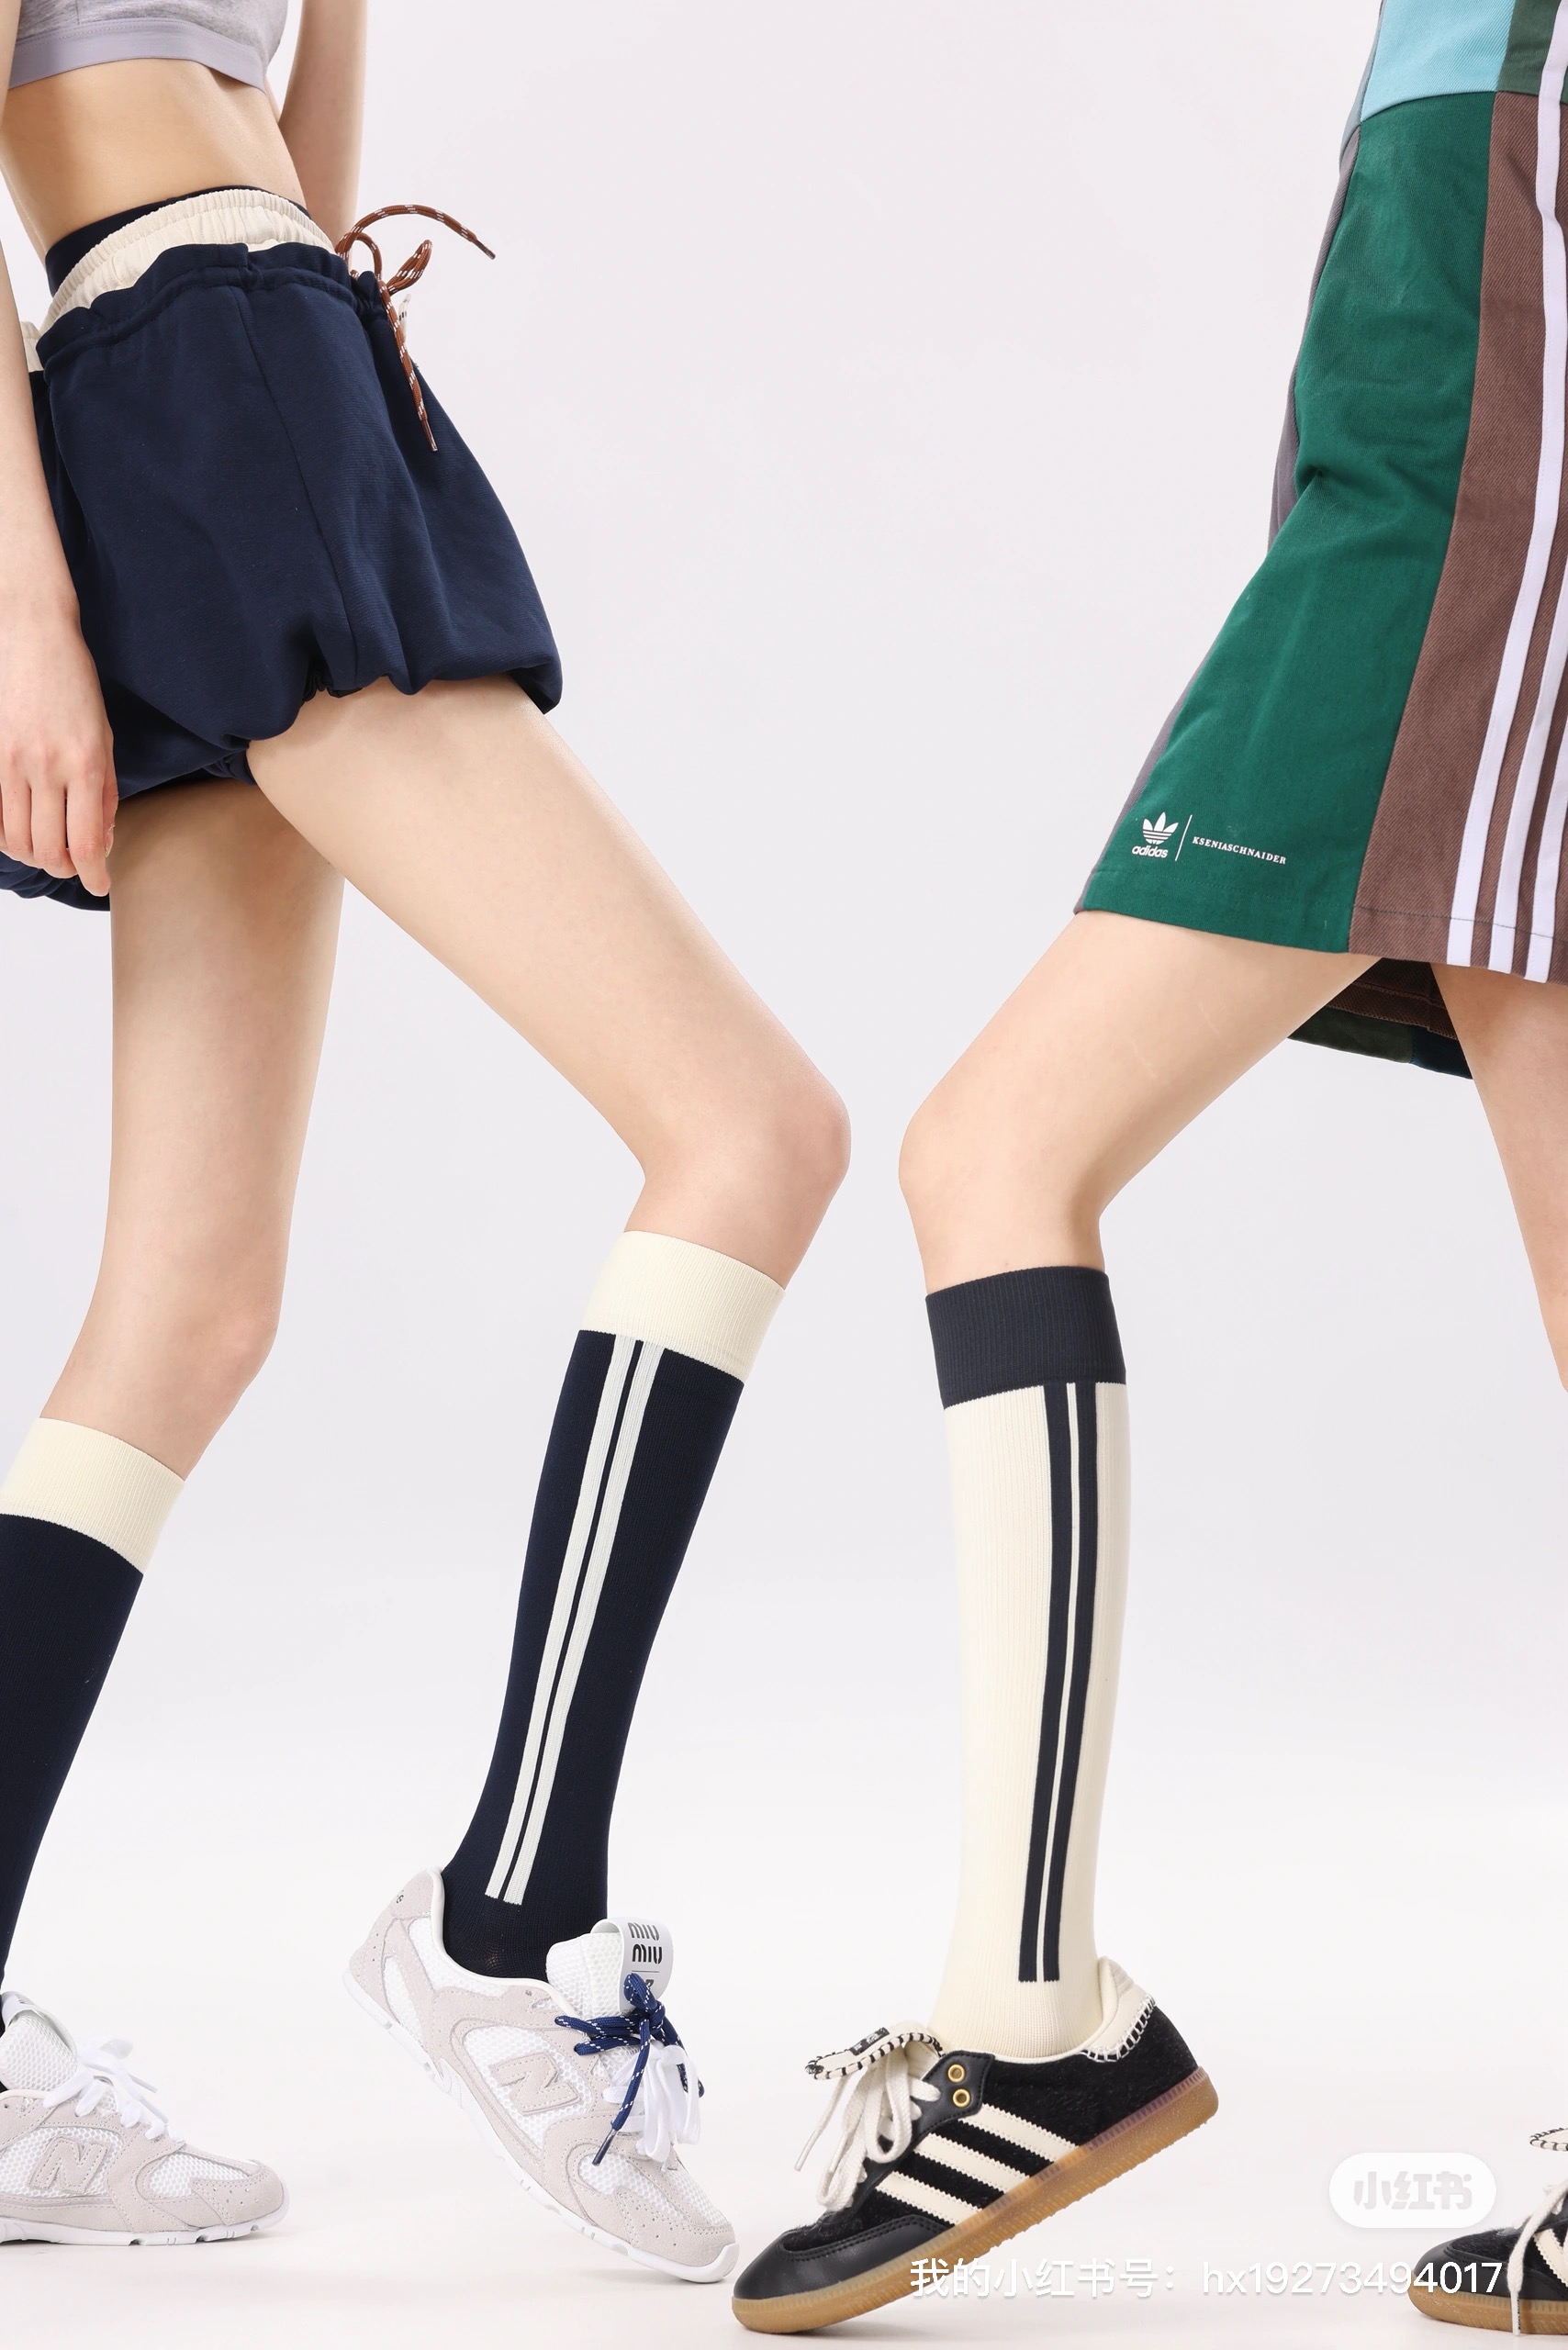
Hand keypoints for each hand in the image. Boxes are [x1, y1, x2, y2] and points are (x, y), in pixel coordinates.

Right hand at [0, 593, 116, 895]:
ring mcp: (11, 761)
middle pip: (48, 849)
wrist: (30, 632)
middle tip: (74, 866)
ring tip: (48, 850)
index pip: (86, 842)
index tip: (101, 886)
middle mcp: (47, 766)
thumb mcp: (104, 736)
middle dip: (63, 869)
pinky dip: (9, 834)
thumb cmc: (74, 682)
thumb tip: (101, 840)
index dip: (93, 874)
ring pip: (16, 838)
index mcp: (85, 762)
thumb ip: (104, 790)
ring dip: (34, 856)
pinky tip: (23, 829)